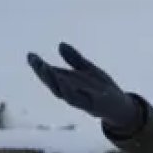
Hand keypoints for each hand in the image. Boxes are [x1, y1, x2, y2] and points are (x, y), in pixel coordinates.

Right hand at [27, 43, 142, 128]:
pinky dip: (70, 91)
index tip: (30, 55)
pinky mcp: (92, 106)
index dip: (39, 66)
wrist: (121, 107)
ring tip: (45, 68)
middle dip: (42, 72)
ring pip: (62, 93)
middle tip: (34, 60)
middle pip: (52, 84)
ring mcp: (81, 101)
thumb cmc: (103, 89)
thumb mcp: (89, 70)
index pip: (50, 75)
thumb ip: (75, 59)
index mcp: (69, 84)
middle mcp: (71, 94)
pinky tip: (65, 81)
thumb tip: (61, 45)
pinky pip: (78, 100)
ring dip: (53, 81)